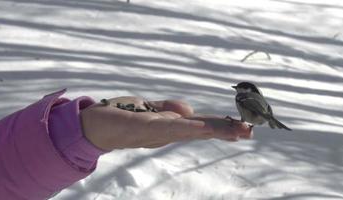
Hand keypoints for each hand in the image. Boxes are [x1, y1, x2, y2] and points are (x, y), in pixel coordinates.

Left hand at [80, 97, 252, 150]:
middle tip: (250, 132)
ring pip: (188, 131)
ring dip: (212, 130)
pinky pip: (165, 128)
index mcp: (170, 128)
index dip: (221, 127)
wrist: (92, 125)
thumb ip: (168, 108)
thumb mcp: (149, 108)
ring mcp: (155, 133)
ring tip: (236, 130)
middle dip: (225, 131)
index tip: (243, 128)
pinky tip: (200, 126)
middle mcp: (166, 133)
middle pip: (199, 130)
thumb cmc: (122, 116)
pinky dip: (184, 127)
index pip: (200, 126)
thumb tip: (190, 110)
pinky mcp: (141, 128)